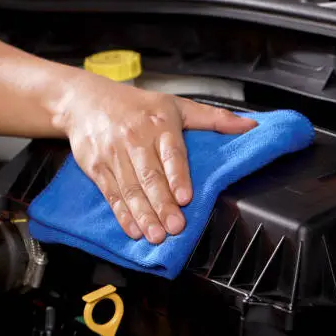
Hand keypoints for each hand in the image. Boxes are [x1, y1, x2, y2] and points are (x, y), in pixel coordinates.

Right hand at [54, 73, 256, 243]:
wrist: (85, 101)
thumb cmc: (138, 105)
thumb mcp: (177, 105)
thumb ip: (214, 118)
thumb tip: (250, 126)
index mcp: (160, 124)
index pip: (171, 154)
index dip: (177, 176)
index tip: (185, 197)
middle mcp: (135, 140)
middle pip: (150, 177)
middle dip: (162, 205)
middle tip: (174, 227)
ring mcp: (114, 155)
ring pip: (131, 189)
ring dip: (143, 215)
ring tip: (156, 235)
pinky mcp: (97, 168)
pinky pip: (111, 194)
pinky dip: (122, 214)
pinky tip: (132, 229)